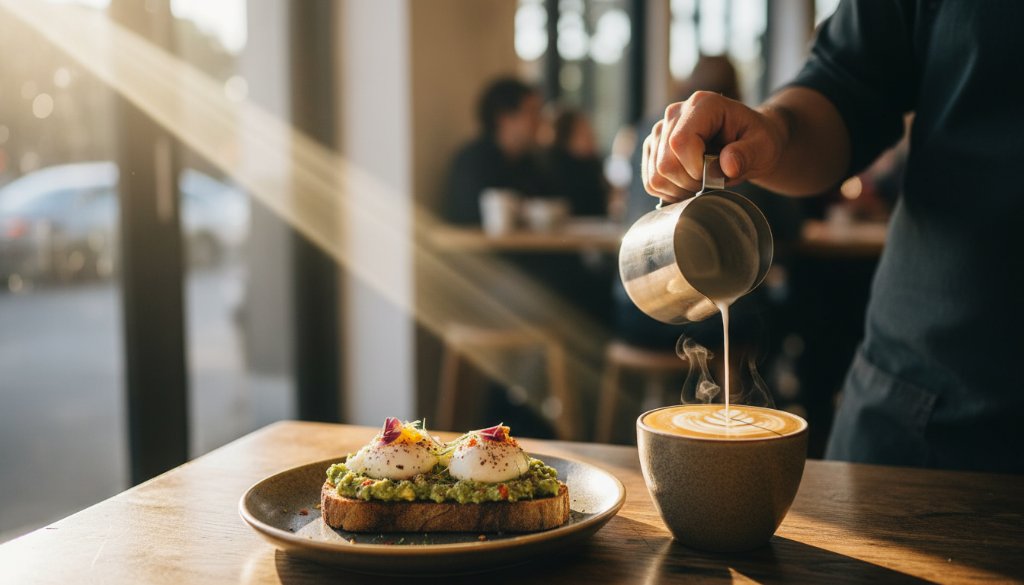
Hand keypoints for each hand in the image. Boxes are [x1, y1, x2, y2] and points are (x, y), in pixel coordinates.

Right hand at [641, 91, 786, 202]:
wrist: (747, 140)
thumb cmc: (756, 140)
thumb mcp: (762, 146)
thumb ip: (747, 154)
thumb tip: (727, 166)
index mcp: (702, 104)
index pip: (680, 142)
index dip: (695, 168)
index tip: (715, 175)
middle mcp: (675, 113)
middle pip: (665, 163)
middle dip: (690, 183)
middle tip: (712, 182)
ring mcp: (660, 130)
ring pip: (656, 176)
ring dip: (680, 189)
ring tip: (702, 182)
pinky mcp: (653, 148)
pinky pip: (651, 181)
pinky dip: (671, 191)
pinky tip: (689, 184)